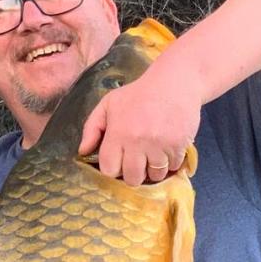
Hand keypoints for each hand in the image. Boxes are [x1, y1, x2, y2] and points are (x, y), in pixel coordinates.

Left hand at [78, 69, 200, 185]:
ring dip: (154, 168)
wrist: (174, 82)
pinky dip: (171, 162)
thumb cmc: (138, 94)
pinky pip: (173, 168)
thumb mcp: (109, 104)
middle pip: (132, 179)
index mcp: (118, 133)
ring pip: (154, 176)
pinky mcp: (178, 146)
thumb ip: (92, 128)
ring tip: (154, 152)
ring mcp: (159, 146)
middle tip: (138, 159)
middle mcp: (138, 142)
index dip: (114, 168)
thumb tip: (83, 152)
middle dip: (133, 173)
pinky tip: (167, 147)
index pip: (110, 170)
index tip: (119, 160)